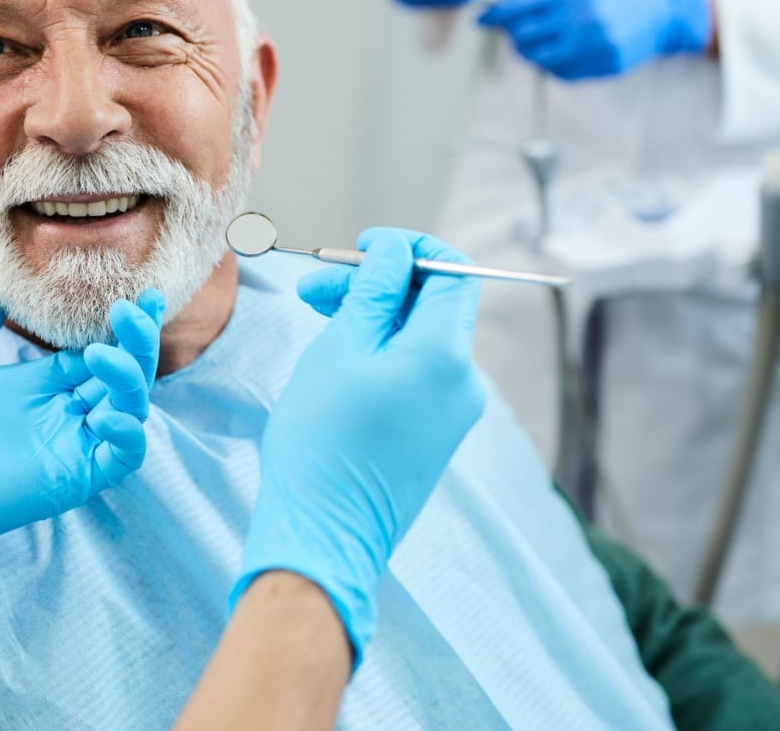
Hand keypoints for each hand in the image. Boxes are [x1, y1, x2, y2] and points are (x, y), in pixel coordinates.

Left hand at [0, 287, 165, 609]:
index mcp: (30, 386)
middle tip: (134, 308)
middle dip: (136, 342)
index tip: (136, 295)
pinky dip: (128, 434)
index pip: (93, 355)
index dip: (120, 328)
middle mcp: (54, 416)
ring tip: (100, 354)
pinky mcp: (64, 480)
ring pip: (128, 412)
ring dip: (130, 379)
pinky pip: (119, 459)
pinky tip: (106, 412)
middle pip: (120, 378)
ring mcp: (62, 448)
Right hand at [231, 229, 484, 663]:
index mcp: (445, 353)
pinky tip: (338, 357)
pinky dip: (383, 352)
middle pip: (433, 304)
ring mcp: (454, 411)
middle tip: (316, 287)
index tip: (363, 247)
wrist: (324, 532)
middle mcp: (463, 381)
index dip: (409, 249)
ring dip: (374, 317)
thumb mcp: (340, 349)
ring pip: (421, 338)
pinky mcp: (436, 434)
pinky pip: (418, 373)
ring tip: (316, 318)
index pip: (452, 272)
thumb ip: (374, 292)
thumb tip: (395, 252)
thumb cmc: (323, 441)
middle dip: (378, 284)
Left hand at [478, 0, 711, 79]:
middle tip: (524, 35)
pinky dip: (558, 67)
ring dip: (536, 55)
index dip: (496, 16)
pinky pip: (564, 75)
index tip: (481, 20)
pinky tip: (569, 54)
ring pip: (541, 61)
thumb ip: (537, 0)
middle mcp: (581, 19)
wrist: (662, 9)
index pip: (520, 9)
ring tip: (550, 44)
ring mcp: (594, 45)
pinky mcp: (605, 65)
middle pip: (525, 39)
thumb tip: (495, 8)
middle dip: (517, 38)